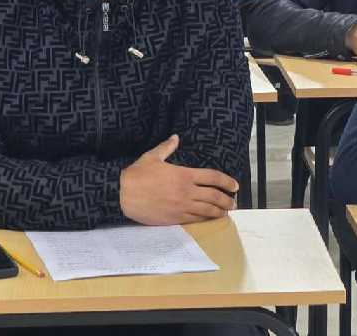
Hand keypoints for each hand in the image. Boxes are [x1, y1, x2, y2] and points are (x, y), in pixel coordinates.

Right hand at [120, 135, 238, 224]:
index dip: (227, 182)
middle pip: (214, 196)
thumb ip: (167, 147)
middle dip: (227, 200)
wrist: (122, 194)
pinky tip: (210, 219)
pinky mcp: (174, 218)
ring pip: (207, 210)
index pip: (213, 177)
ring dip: (220, 211)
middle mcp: (186, 191)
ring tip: (226, 212)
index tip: (235, 186)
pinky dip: (205, 219)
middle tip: (234, 202)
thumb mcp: (152, 157)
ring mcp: (181, 206)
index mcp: (184, 174)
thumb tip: (175, 137)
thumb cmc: (136, 175)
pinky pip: (195, 219)